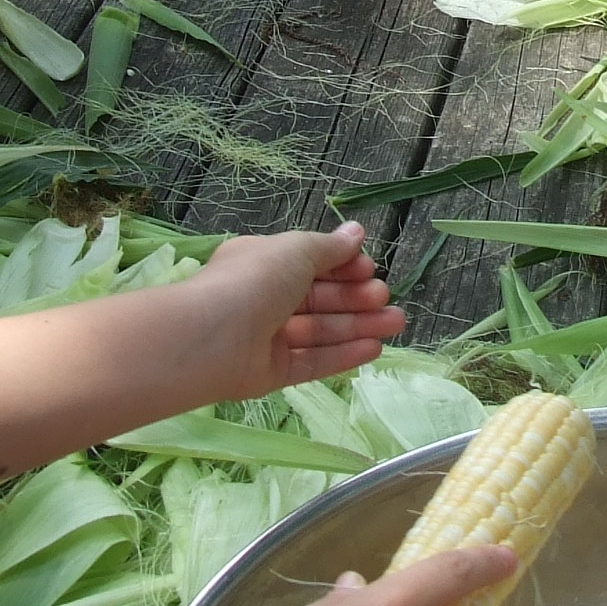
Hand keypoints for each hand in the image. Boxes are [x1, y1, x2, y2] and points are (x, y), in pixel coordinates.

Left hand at [188, 220, 405, 398]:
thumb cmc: (253, 281)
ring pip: (321, 331)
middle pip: (319, 299)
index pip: (311, 264)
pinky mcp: (272, 373)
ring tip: (396, 324)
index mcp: (264, 263)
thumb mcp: (296, 250)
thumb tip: (357, 232)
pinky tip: (374, 348)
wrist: (210, 338)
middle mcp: (265, 299)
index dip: (343, 267)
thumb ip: (330, 247)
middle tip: (386, 299)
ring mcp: (268, 338)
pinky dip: (343, 354)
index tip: (371, 270)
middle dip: (356, 297)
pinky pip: (313, 362)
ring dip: (359, 326)